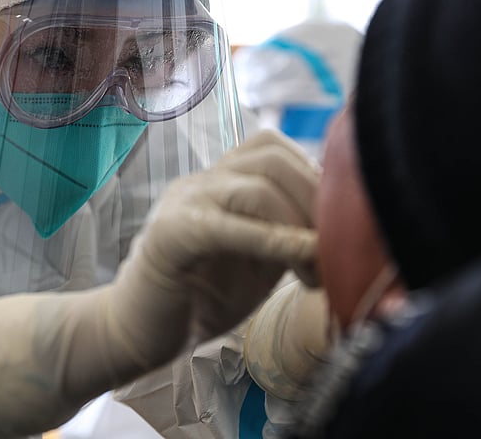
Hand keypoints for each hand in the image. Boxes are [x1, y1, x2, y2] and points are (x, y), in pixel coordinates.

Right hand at [0, 130, 319, 437]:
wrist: (135, 332)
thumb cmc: (197, 299)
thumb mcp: (257, 261)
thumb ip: (289, 236)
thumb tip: (345, 230)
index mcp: (219, 182)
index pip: (273, 147)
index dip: (315, 177)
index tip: (337, 226)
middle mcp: (200, 182)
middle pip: (270, 157)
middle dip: (315, 199)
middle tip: (332, 250)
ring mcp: (182, 203)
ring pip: (253, 187)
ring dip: (298, 225)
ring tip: (313, 272)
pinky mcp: (171, 236)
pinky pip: (228, 226)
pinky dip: (274, 241)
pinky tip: (301, 263)